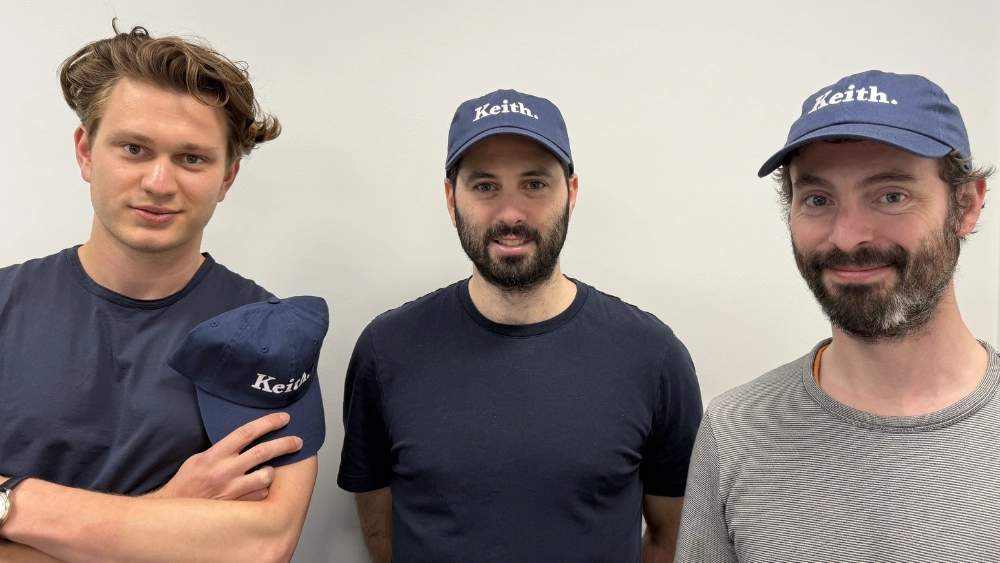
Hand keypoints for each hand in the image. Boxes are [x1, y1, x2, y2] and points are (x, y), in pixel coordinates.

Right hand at [150, 413, 302, 501]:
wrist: (175, 512)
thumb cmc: (187, 483)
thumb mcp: (199, 459)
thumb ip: (222, 449)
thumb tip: (247, 438)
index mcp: (214, 455)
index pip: (246, 432)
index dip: (268, 423)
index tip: (283, 418)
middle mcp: (225, 471)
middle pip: (263, 452)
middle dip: (284, 444)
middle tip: (298, 441)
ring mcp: (232, 490)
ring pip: (266, 476)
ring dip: (271, 472)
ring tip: (268, 471)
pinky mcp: (237, 506)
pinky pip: (261, 495)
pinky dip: (262, 490)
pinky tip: (255, 489)